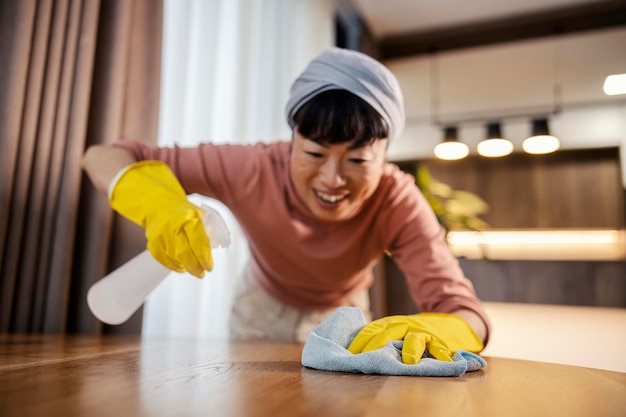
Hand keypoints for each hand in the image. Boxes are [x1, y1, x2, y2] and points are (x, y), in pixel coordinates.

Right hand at [109, 161, 212, 277]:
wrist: (154, 199)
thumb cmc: (181, 208)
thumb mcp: (197, 213)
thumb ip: (206, 227)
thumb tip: (217, 244)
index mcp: (189, 217)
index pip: (199, 241)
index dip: (205, 257)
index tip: (210, 266)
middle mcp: (174, 225)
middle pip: (186, 252)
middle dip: (196, 266)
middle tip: (202, 273)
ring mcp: (160, 233)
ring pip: (173, 256)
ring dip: (185, 266)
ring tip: (194, 271)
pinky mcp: (151, 239)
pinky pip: (161, 257)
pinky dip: (171, 265)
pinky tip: (179, 268)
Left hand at [347, 313, 483, 363]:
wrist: (447, 325)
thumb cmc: (413, 334)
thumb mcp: (395, 332)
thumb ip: (380, 339)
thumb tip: (353, 354)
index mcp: (390, 324)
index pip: (371, 329)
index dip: (360, 341)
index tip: (349, 353)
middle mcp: (405, 325)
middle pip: (388, 333)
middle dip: (376, 345)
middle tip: (367, 358)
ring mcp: (423, 332)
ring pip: (414, 338)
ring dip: (411, 348)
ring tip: (408, 361)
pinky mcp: (441, 340)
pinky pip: (440, 347)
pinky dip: (442, 354)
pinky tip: (443, 361)